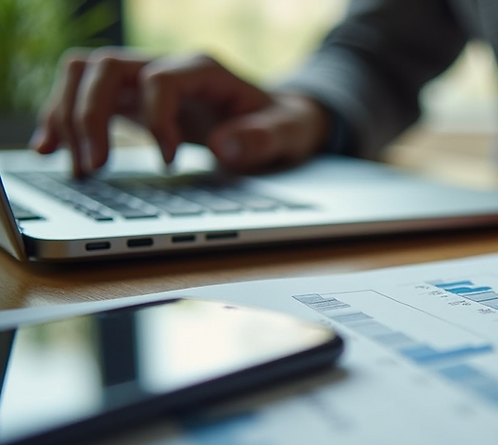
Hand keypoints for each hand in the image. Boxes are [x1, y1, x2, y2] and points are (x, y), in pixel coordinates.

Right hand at [30, 48, 329, 175]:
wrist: (277, 120)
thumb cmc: (281, 125)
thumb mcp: (288, 134)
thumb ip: (264, 139)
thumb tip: (226, 148)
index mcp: (205, 69)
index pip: (161, 79)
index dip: (158, 119)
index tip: (169, 161)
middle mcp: (167, 66)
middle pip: (107, 67)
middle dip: (92, 115)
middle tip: (96, 167)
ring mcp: (144, 80)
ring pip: (84, 75)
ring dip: (67, 115)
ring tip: (73, 165)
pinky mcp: (131, 100)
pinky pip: (82, 95)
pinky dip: (63, 119)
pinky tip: (51, 151)